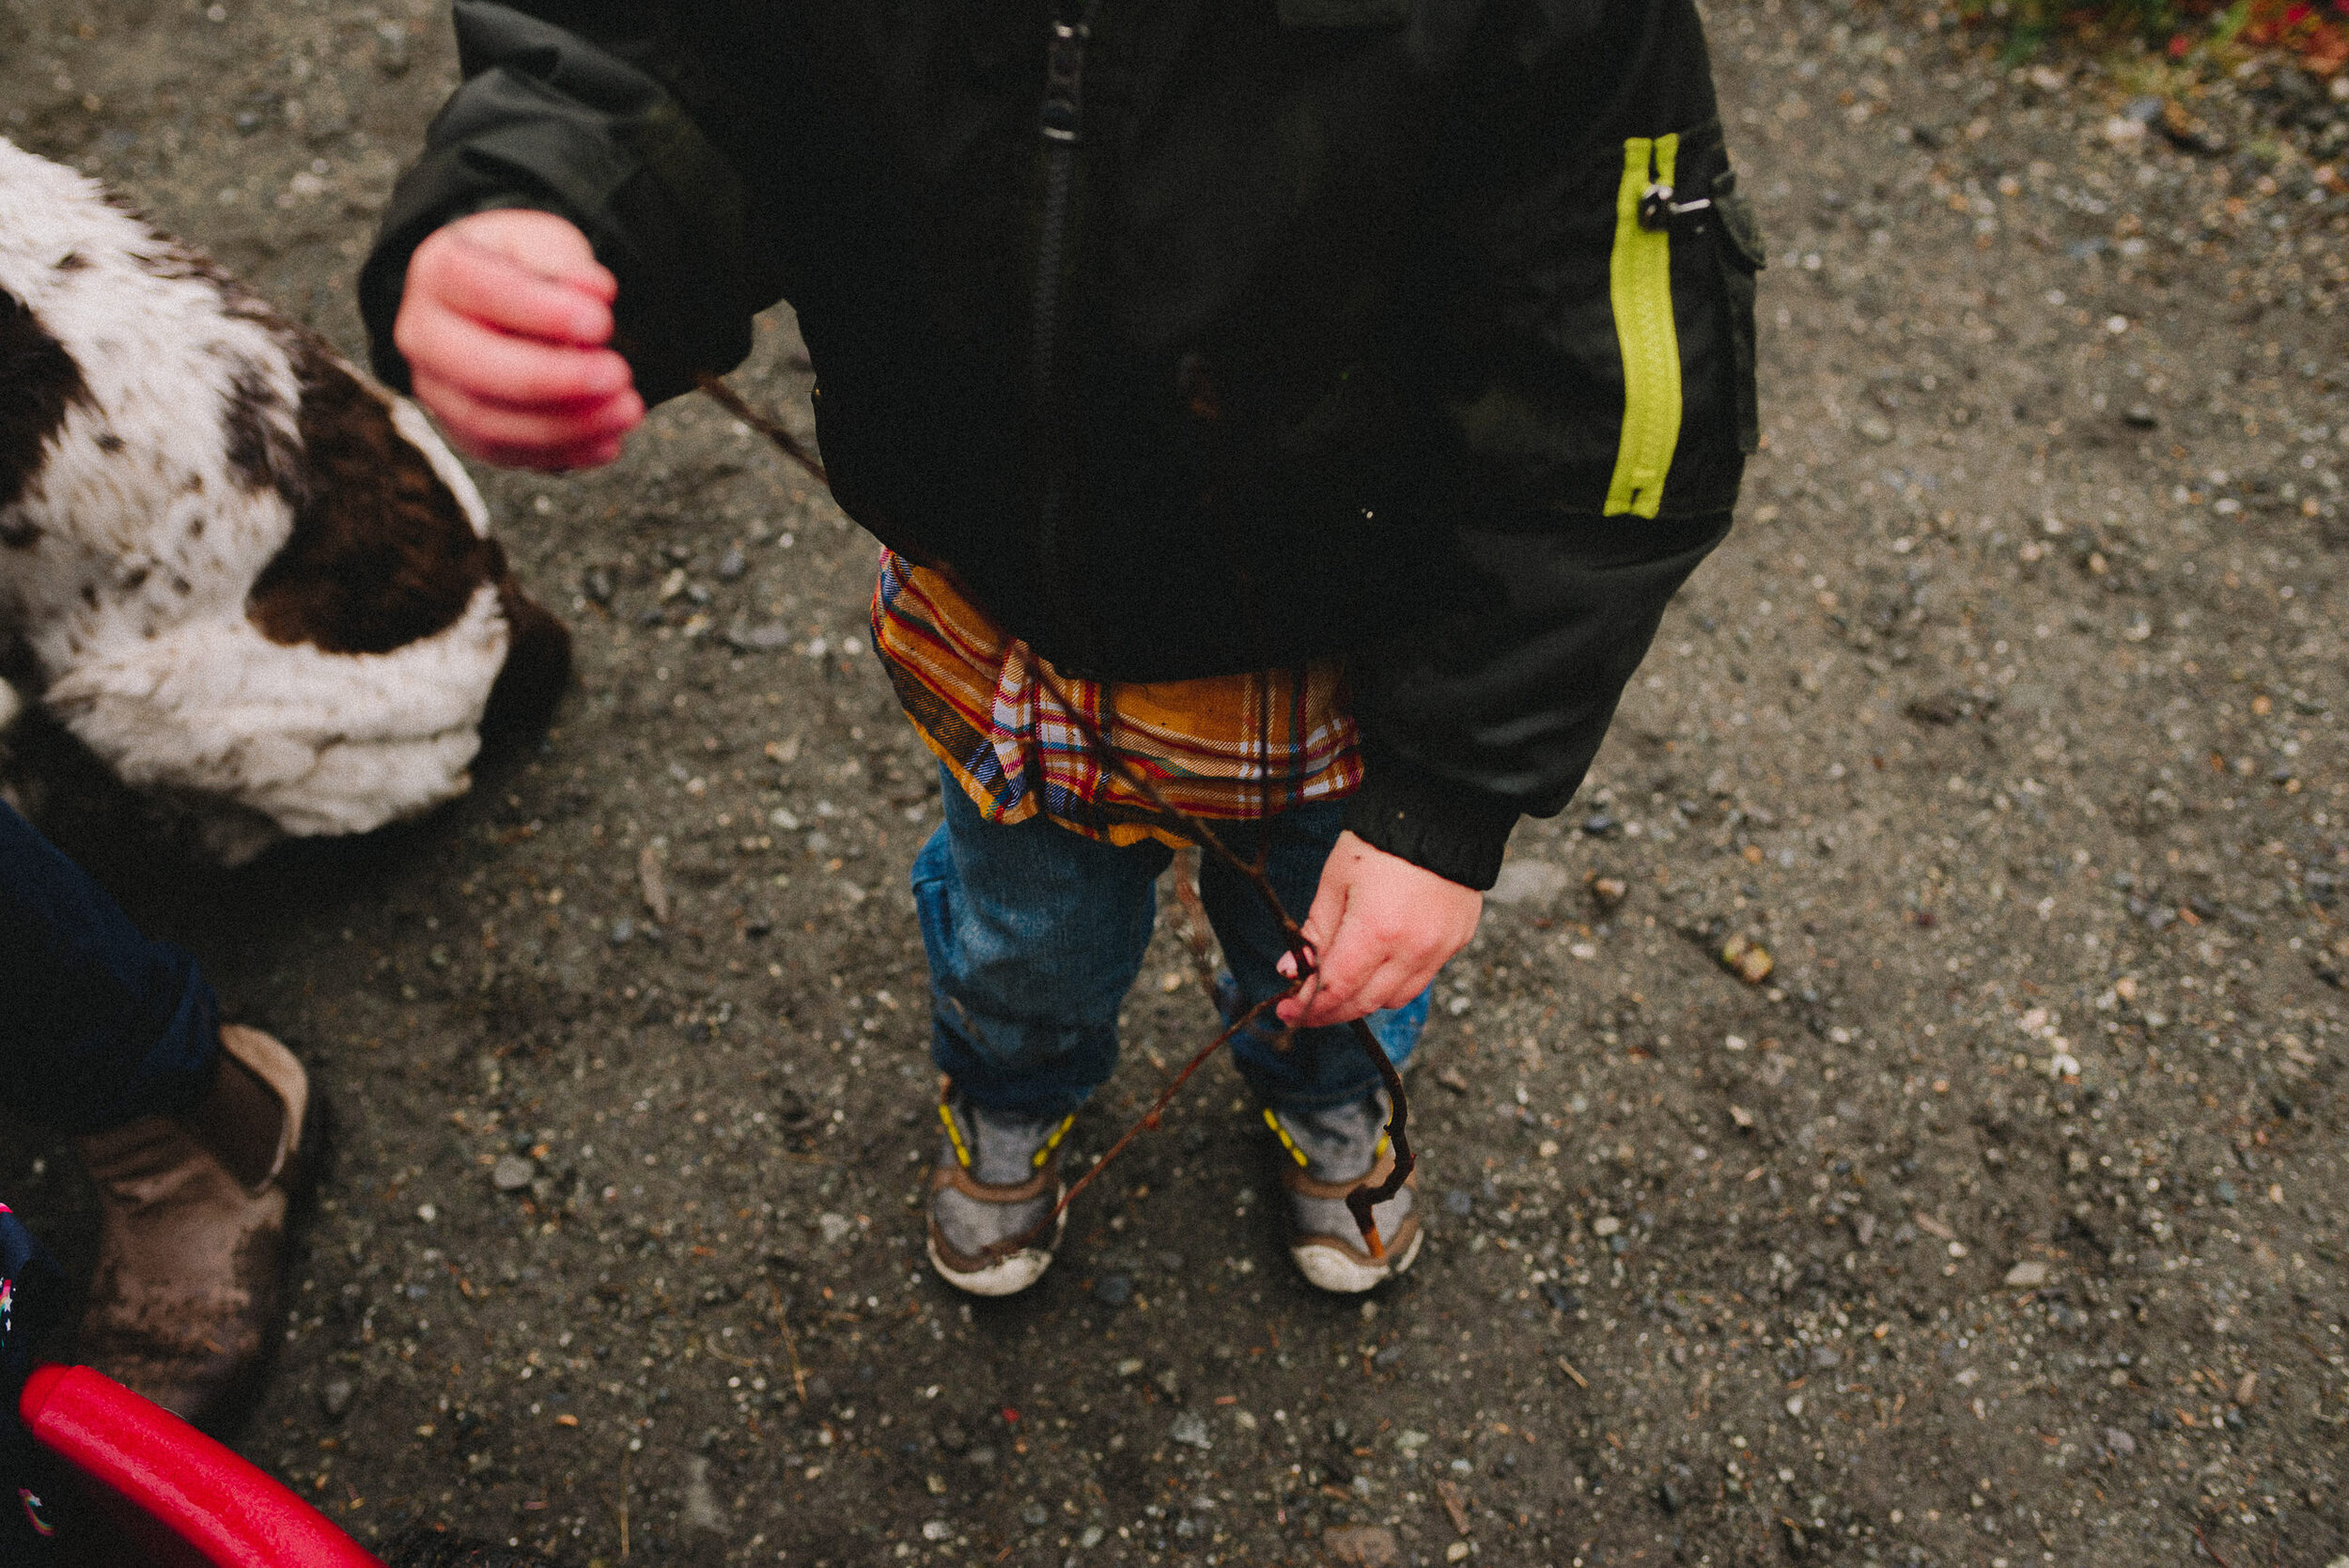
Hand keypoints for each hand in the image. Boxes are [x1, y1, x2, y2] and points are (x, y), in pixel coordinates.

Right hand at [393, 209, 643, 470]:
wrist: (503, 302)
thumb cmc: (524, 267)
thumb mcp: (545, 243)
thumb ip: (565, 263)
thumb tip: (595, 290)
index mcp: (439, 271)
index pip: (481, 289)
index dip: (541, 311)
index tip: (601, 322)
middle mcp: (423, 333)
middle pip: (478, 367)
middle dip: (555, 378)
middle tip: (618, 375)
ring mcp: (437, 388)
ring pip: (490, 423)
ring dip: (566, 425)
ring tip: (627, 411)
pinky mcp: (461, 430)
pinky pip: (506, 453)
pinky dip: (561, 454)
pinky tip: (607, 442)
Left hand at [1274, 831, 1481, 1028]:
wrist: (1440, 812)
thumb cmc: (1379, 841)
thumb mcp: (1335, 880)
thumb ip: (1315, 931)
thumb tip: (1291, 970)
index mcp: (1376, 931)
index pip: (1336, 989)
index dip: (1306, 1006)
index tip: (1285, 1010)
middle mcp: (1412, 949)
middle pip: (1365, 1003)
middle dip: (1330, 1011)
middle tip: (1305, 1007)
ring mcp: (1440, 949)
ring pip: (1395, 999)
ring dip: (1364, 1000)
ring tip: (1341, 986)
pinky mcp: (1457, 942)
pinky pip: (1421, 978)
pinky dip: (1395, 982)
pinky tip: (1377, 966)